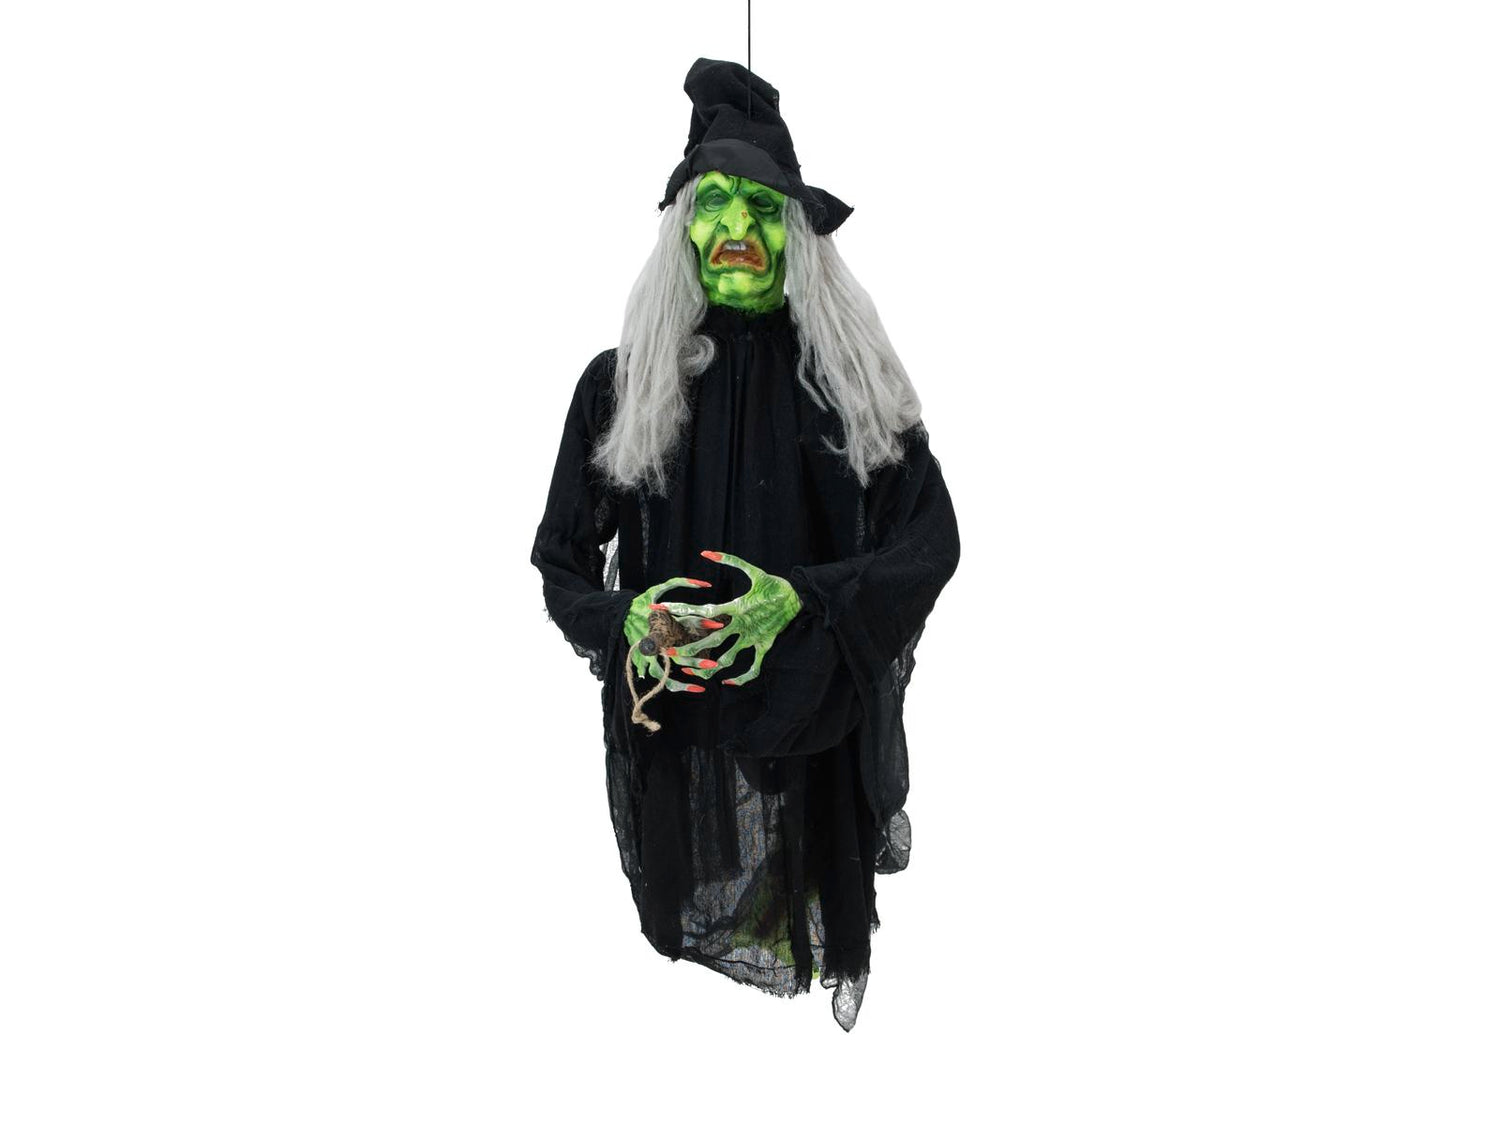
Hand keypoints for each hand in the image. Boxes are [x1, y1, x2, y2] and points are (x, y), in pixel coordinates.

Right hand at [623, 576, 725, 693]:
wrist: (618, 615)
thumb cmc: (641, 602)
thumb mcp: (657, 589)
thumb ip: (681, 583)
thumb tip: (704, 584)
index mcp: (658, 623)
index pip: (683, 623)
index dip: (701, 623)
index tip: (718, 625)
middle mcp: (653, 643)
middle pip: (677, 656)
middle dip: (696, 661)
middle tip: (713, 665)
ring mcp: (647, 656)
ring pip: (665, 676)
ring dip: (683, 683)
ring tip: (701, 687)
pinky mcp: (645, 664)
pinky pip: (661, 679)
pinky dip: (675, 685)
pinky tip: (691, 687)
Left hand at [649, 549, 802, 686]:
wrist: (801, 597)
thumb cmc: (775, 584)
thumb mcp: (754, 570)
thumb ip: (729, 560)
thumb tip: (706, 552)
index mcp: (737, 607)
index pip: (705, 611)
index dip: (683, 611)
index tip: (664, 612)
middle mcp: (742, 624)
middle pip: (710, 640)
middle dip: (689, 648)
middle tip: (669, 653)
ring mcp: (753, 637)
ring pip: (728, 658)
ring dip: (710, 666)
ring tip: (694, 672)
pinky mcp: (765, 645)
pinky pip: (752, 667)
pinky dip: (741, 677)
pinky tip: (728, 682)